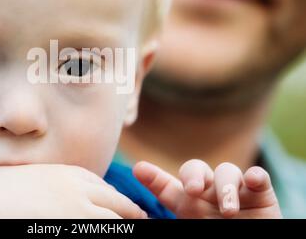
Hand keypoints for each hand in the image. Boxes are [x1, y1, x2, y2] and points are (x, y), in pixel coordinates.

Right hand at [0, 164, 147, 218]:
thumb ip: (14, 174)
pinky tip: (120, 230)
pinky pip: (109, 226)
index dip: (108, 195)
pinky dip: (115, 228)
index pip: (97, 183)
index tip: (114, 203)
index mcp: (63, 173)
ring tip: (137, 226)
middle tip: (139, 217)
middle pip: (114, 198)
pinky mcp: (82, 223)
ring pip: (116, 216)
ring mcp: (82, 208)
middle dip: (128, 209)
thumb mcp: (3, 177)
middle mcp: (77, 187)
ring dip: (125, 222)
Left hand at [133, 160, 281, 218]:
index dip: (153, 177)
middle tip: (192, 190)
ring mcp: (235, 191)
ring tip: (229, 211)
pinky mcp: (261, 194)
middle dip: (192, 175)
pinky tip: (253, 181)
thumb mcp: (193, 231)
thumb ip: (180, 221)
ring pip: (226, 170)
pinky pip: (258, 177)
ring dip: (226, 187)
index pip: (166, 188)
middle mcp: (209, 193)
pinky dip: (256, 176)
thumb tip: (148, 223)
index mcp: (188, 206)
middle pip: (194, 169)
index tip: (139, 169)